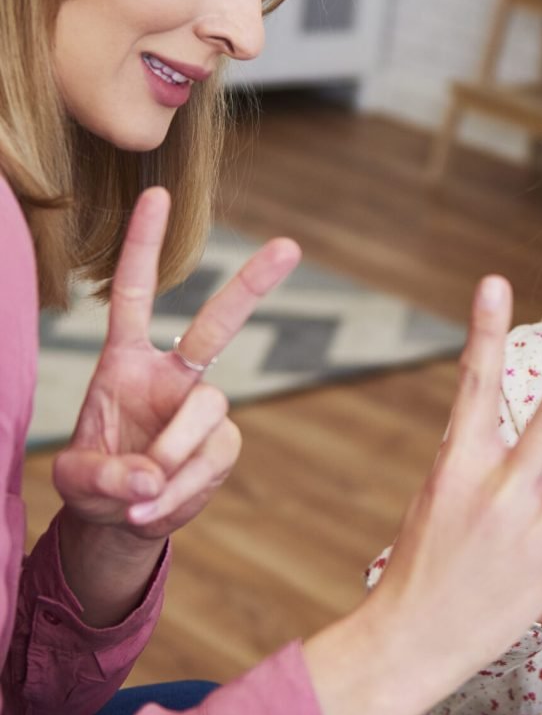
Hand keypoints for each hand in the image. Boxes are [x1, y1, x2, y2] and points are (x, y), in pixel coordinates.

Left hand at [52, 187, 300, 540]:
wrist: (125, 521)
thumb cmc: (96, 484)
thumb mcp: (77, 481)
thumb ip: (105, 476)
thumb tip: (151, 475)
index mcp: (126, 363)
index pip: (135, 295)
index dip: (143, 246)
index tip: (157, 194)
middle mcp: (172, 376)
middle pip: (217, 323)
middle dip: (253, 284)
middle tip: (290, 246)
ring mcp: (202, 410)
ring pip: (209, 409)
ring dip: (174, 453)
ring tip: (142, 495)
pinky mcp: (223, 446)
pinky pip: (213, 459)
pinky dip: (185, 489)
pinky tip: (157, 506)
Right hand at [304, 275, 541, 714]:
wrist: (414, 636)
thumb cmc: (423, 561)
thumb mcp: (437, 494)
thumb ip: (469, 450)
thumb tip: (481, 408)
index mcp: (458, 464)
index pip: (474, 385)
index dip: (484, 332)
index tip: (494, 283)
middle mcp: (498, 489)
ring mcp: (533, 527)